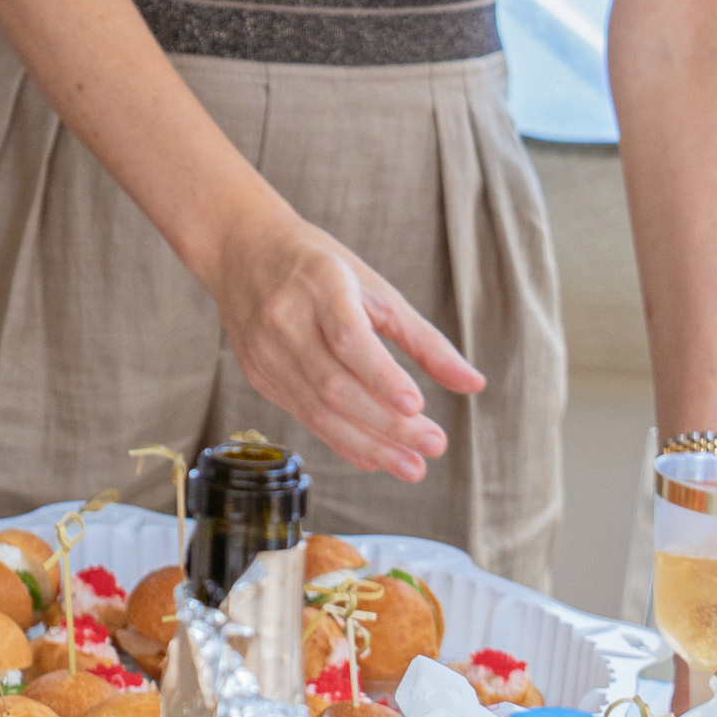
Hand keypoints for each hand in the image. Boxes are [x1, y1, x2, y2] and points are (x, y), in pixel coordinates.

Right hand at [204, 188, 484, 483]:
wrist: (241, 250)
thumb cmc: (318, 267)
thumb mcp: (374, 288)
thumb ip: (423, 339)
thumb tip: (474, 384)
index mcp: (319, 284)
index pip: (348, 337)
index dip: (381, 375)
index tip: (418, 405)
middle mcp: (285, 319)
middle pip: (335, 384)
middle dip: (387, 424)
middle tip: (434, 445)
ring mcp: (266, 351)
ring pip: (318, 409)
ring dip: (369, 443)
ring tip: (412, 465)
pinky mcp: (258, 374)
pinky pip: (303, 416)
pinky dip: (342, 440)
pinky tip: (374, 457)